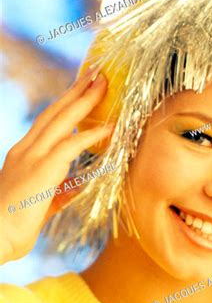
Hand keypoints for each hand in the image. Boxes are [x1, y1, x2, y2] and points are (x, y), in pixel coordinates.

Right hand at [0, 69, 113, 264]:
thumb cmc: (11, 229)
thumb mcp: (40, 205)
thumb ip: (59, 193)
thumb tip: (76, 186)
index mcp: (22, 156)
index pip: (46, 122)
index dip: (65, 104)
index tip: (81, 90)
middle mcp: (25, 150)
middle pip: (54, 112)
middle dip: (76, 91)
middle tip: (95, 74)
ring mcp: (32, 157)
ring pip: (62, 120)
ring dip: (85, 100)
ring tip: (103, 84)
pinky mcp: (42, 169)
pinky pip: (72, 145)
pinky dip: (92, 134)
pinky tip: (110, 126)